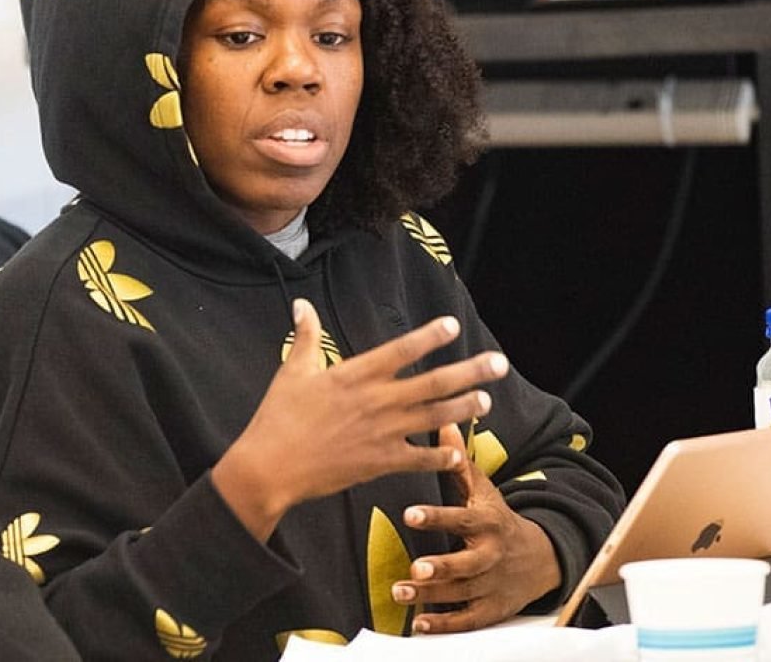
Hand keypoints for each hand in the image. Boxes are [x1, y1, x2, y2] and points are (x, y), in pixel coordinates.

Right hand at [211, 299, 507, 539]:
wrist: (271, 466)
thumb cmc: (277, 417)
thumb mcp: (292, 370)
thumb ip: (306, 336)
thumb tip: (303, 304)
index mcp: (355, 375)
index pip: (401, 350)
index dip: (429, 337)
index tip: (453, 325)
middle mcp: (376, 401)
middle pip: (433, 383)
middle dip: (470, 371)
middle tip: (499, 363)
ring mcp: (382, 433)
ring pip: (435, 417)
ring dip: (464, 408)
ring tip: (486, 400)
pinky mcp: (380, 462)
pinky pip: (421, 459)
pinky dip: (442, 457)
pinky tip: (458, 453)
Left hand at [393, 423, 561, 632]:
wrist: (543, 557)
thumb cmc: (499, 519)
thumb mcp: (484, 490)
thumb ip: (459, 462)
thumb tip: (442, 423)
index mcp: (487, 523)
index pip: (460, 520)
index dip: (436, 517)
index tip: (410, 514)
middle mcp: (490, 555)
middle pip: (465, 564)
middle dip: (440, 567)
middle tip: (413, 568)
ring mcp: (492, 584)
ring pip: (462, 593)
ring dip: (431, 595)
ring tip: (401, 593)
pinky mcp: (492, 608)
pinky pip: (469, 620)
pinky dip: (445, 624)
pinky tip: (419, 623)